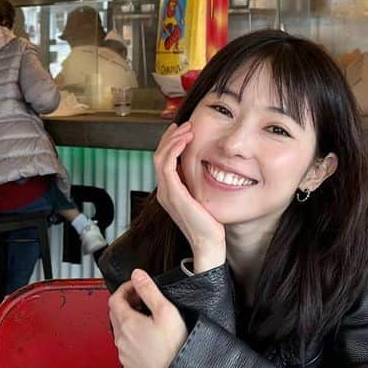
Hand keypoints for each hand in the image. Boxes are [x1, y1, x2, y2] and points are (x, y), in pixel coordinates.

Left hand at [109, 270, 188, 367]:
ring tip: (147, 319)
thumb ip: (148, 289)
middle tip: (141, 299)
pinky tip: (148, 339)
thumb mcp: (165, 310)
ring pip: (120, 332)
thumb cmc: (174, 347)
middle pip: (115, 314)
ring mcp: (124, 355)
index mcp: (127, 323)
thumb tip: (137, 275)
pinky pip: (126, 348)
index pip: (115, 298)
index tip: (136, 286)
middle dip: (126, 302)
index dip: (125, 288)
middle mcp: (121, 340)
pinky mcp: (130, 367)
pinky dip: (132, 339)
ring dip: (129, 321)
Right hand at [153, 122, 225, 271]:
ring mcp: (166, 193)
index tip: (181, 130)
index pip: (163, 161)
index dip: (170, 143)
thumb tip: (201, 166)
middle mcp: (164, 191)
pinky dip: (174, 149)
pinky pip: (167, 165)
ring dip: (173, 140)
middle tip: (185, 125)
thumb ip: (194, 183)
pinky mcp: (173, 193)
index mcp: (169, 192)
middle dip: (170, 137)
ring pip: (160, 157)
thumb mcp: (200, 197)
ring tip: (187, 129)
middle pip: (158, 156)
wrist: (208, 242)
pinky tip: (185, 141)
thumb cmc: (208, 224)